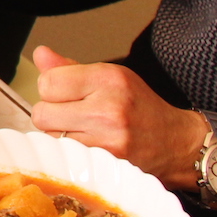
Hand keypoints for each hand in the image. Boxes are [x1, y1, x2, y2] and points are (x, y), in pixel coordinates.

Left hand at [30, 46, 208, 189]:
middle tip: (73, 115)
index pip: (47, 82)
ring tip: (83, 131)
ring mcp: (108, 139)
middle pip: (42, 113)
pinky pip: (66, 156)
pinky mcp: (107, 163)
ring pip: (50, 137)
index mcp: (107, 79)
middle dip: (51, 114)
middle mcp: (108, 108)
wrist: (176, 144)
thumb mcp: (110, 77)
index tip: (64, 93)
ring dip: (59, 135)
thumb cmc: (140, 107)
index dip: (51, 88)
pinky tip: (88, 145)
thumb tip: (40, 54)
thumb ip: (70, 68)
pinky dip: (70, 152)